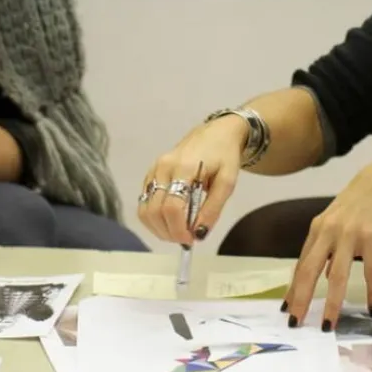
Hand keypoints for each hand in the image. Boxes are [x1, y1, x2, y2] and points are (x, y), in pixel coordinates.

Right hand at [136, 115, 248, 244]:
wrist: (216, 132)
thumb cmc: (225, 156)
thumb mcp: (227, 182)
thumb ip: (213, 209)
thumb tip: (199, 234)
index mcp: (184, 168)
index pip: (172, 206)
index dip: (179, 229)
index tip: (191, 239)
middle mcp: (163, 168)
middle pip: (154, 211)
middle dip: (168, 232)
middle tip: (186, 239)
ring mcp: (154, 169)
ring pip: (144, 209)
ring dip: (158, 228)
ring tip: (177, 232)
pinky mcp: (151, 173)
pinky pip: (144, 202)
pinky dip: (153, 218)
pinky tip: (169, 221)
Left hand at [283, 151, 371, 330]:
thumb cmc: (365, 196)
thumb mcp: (340, 216)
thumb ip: (331, 242)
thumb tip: (327, 271)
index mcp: (319, 227)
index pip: (301, 263)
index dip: (293, 287)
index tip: (286, 308)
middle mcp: (329, 231)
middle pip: (309, 271)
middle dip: (301, 300)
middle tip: (295, 323)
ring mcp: (349, 233)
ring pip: (336, 276)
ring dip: (331, 303)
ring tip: (328, 325)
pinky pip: (370, 270)